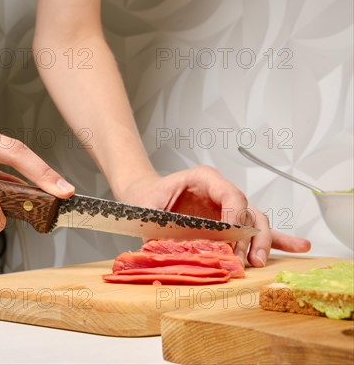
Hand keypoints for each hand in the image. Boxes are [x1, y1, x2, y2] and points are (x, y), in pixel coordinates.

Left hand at [113, 165, 310, 266]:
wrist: (142, 197)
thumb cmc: (145, 198)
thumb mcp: (146, 208)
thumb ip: (160, 223)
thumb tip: (173, 246)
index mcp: (205, 179)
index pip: (231, 195)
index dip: (236, 217)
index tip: (233, 239)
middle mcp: (221, 191)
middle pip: (248, 211)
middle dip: (252, 236)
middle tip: (248, 259)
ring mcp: (227, 206)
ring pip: (255, 221)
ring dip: (263, 242)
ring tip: (261, 261)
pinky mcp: (228, 221)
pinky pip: (253, 229)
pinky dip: (275, 239)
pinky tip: (297, 246)